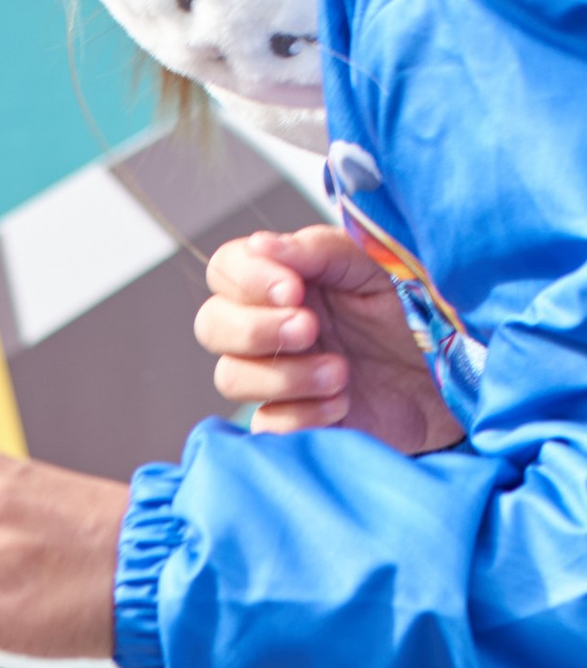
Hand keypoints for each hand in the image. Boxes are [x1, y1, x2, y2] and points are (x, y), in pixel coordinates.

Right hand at [195, 227, 460, 453]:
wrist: (456, 379)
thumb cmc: (419, 314)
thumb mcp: (376, 267)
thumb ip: (320, 250)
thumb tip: (260, 244)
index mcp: (288, 278)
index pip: (227, 268)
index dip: (246, 279)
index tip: (291, 290)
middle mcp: (272, 325)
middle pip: (211, 325)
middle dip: (255, 329)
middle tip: (310, 329)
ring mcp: (279, 376)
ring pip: (231, 377)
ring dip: (286, 375)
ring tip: (341, 373)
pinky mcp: (293, 422)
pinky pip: (265, 423)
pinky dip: (302, 415)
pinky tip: (343, 403)